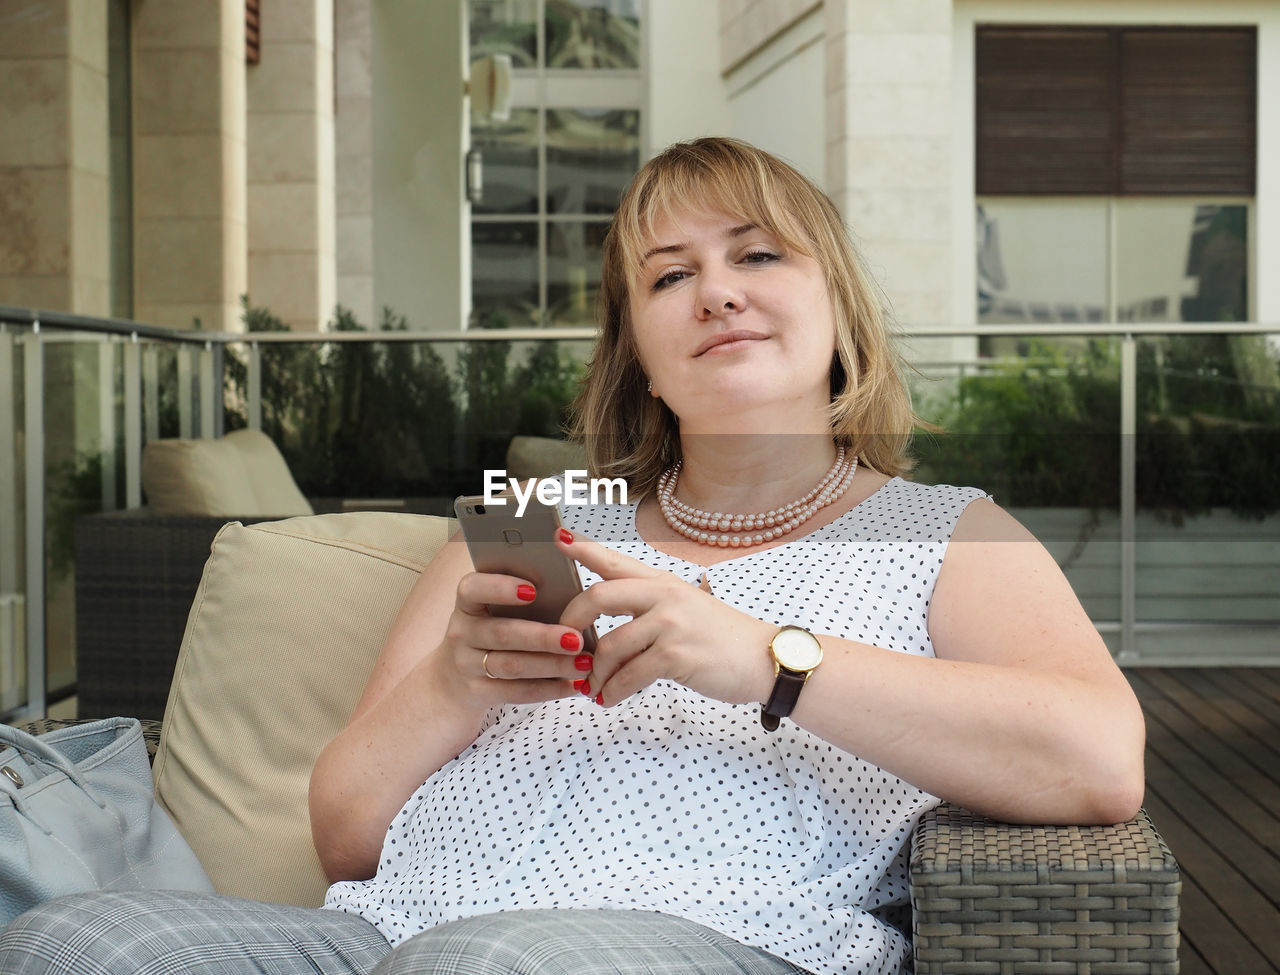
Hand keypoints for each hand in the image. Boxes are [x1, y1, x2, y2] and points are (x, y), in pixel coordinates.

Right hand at [434, 570, 593, 707]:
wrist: (452, 680)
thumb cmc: (488, 633)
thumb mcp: (491, 613)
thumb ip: (521, 602)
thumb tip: (571, 598)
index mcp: (467, 604)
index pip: (473, 589)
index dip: (500, 588)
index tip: (533, 590)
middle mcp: (462, 633)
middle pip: (503, 633)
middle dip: (543, 637)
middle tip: (576, 638)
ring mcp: (466, 665)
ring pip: (512, 666)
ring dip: (552, 665)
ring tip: (583, 664)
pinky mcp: (477, 693)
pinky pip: (516, 692)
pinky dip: (548, 689)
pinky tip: (571, 684)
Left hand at [556, 528, 776, 706]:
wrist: (763, 658)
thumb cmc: (721, 637)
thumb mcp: (686, 607)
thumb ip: (647, 606)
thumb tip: (603, 624)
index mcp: (662, 581)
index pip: (614, 560)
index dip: (583, 548)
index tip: (559, 538)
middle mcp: (664, 596)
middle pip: (598, 597)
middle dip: (572, 624)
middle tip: (565, 646)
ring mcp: (670, 624)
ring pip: (610, 645)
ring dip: (595, 673)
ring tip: (592, 688)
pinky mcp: (676, 654)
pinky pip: (629, 674)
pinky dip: (614, 691)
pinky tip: (610, 698)